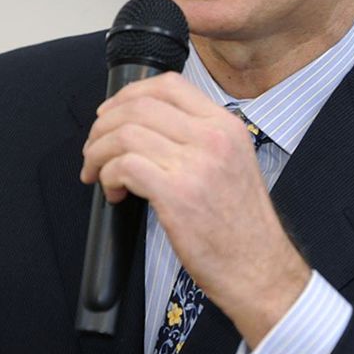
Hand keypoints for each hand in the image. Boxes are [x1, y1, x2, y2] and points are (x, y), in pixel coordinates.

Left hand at [80, 73, 309, 346]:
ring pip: (126, 134)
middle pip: (140, 106)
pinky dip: (108, 176)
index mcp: (227, 126)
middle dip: (104, 125)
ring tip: (98, 173)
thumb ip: (200, 138)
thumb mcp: (234, 163)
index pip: (170, 85)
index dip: (130, 94)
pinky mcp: (177, 194)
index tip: (112, 112)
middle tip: (94, 148)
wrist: (259, 269)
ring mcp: (196, 164)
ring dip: (99, 153)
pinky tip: (115, 192)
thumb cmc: (241, 226)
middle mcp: (213, 138)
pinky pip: (125, 166)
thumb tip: (147, 128)